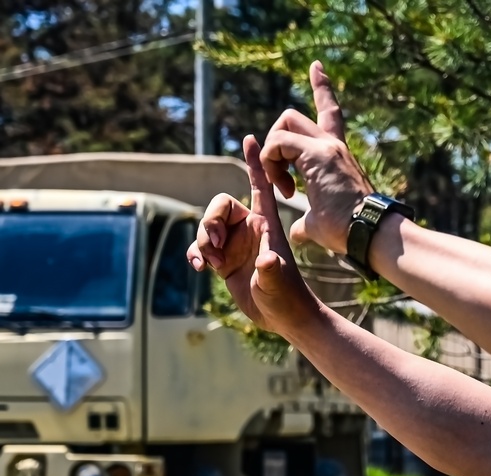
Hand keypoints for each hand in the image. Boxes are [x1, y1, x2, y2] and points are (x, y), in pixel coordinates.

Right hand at [187, 135, 319, 334]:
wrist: (285, 316)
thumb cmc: (287, 297)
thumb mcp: (278, 283)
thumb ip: (270, 271)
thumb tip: (265, 262)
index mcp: (266, 224)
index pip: (260, 186)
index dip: (254, 163)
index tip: (250, 138)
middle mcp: (250, 229)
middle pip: (220, 205)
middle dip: (210, 222)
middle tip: (217, 246)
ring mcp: (237, 244)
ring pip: (207, 226)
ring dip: (203, 242)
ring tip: (215, 264)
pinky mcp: (227, 261)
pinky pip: (202, 247)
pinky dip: (196, 254)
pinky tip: (201, 268)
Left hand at [261, 61, 373, 253]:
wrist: (370, 232)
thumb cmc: (350, 232)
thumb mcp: (321, 223)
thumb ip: (306, 222)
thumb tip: (298, 231)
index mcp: (336, 156)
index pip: (330, 112)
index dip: (322, 88)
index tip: (316, 66)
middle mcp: (333, 145)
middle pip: (292, 116)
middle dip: (275, 140)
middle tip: (283, 180)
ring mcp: (326, 147)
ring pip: (284, 123)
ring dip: (272, 155)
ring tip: (284, 188)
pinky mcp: (317, 154)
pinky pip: (279, 142)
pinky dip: (273, 164)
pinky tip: (285, 189)